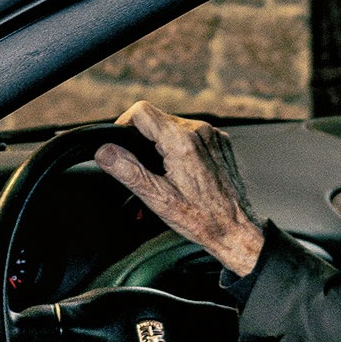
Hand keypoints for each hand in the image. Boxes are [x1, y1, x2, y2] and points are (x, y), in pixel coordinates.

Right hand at [95, 103, 263, 277]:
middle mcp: (199, 131)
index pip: (140, 111)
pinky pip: (192, 136)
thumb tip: (104, 151)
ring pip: (174, 126)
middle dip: (144, 140)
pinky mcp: (220, 143)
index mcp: (181, 140)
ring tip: (165, 174)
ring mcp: (212, 136)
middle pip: (157, 119)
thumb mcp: (157, 198)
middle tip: (145, 169)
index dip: (124, 125)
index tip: (121, 145)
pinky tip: (184, 173)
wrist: (236, 230)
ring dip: (163, 145)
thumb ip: (128, 170)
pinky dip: (181, 148)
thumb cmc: (201, 218)